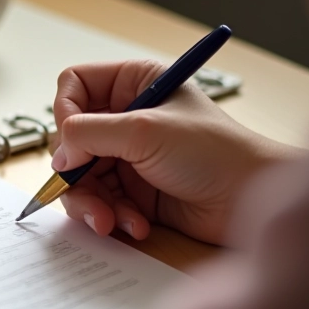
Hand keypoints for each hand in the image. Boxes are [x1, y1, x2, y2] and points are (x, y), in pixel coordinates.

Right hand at [49, 59, 305, 245]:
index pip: (74, 86)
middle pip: (70, 139)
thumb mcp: (146, 132)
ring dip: (92, 203)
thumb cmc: (215, 153)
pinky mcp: (131, 191)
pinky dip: (110, 216)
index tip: (71, 142)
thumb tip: (58, 155)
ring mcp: (127, 156)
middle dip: (76, 171)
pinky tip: (134, 225)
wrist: (250, 201)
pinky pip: (98, 202)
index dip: (65, 112)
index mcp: (134, 84)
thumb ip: (91, 135)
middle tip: (87, 191)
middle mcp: (126, 118)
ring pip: (79, 176)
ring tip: (111, 220)